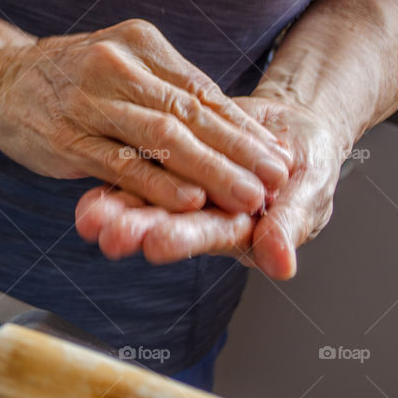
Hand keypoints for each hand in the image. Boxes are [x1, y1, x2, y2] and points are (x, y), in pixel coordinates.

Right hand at [0, 19, 291, 212]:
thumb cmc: (66, 77)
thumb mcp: (118, 62)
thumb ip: (162, 89)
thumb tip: (222, 128)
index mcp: (138, 43)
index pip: (201, 89)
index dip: (242, 127)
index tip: (276, 154)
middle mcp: (116, 65)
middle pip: (189, 113)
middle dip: (239, 151)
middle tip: (275, 179)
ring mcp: (88, 101)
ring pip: (161, 137)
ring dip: (211, 170)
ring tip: (246, 197)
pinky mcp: (64, 137)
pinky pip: (118, 162)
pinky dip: (156, 183)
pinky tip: (187, 199)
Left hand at [74, 95, 343, 278]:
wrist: (291, 132)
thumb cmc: (307, 167)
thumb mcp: (310, 191)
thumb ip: (290, 225)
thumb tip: (281, 265)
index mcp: (237, 227)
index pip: (208, 232)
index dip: (184, 236)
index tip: (157, 242)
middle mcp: (203, 215)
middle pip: (166, 223)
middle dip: (136, 228)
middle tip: (106, 233)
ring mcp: (182, 191)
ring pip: (145, 200)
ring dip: (114, 208)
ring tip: (87, 216)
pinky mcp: (168, 162)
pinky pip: (140, 168)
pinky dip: (115, 176)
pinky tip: (87, 189)